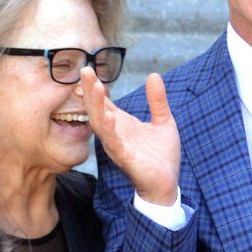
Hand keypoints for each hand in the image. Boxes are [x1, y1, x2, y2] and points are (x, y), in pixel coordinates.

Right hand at [79, 68, 182, 206]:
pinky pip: (113, 142)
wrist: (167, 183)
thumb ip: (157, 100)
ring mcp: (117, 145)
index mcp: (121, 123)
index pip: (103, 102)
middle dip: (89, 90)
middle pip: (96, 109)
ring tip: (94, 85)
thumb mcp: (164, 121)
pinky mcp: (124, 157)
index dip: (95, 86)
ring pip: (100, 123)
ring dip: (96, 105)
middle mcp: (114, 133)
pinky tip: (109, 116)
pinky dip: (110, 129)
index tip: (87, 68)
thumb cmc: (162, 155)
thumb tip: (154, 75)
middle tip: (85, 70)